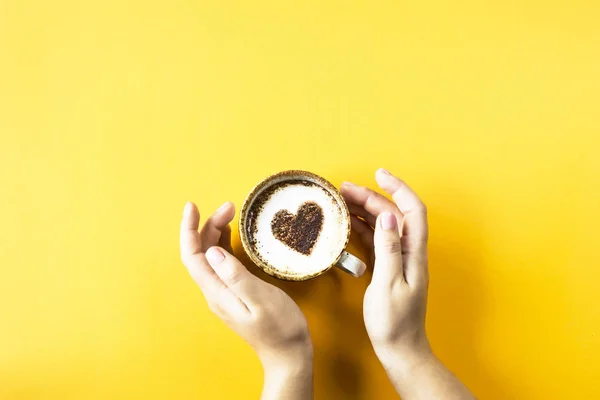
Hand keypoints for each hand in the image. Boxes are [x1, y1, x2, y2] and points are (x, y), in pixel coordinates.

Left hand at [179, 201, 312, 399]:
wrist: (288, 353)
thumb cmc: (279, 328)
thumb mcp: (261, 299)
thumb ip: (236, 276)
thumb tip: (213, 252)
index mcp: (217, 291)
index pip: (192, 256)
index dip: (189, 229)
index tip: (192, 206)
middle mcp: (215, 291)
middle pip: (201, 252)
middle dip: (208, 225)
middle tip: (228, 206)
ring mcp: (224, 292)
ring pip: (210, 256)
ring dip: (216, 232)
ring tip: (231, 214)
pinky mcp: (235, 292)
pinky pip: (222, 263)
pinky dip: (224, 244)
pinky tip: (232, 235)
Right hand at [341, 169, 429, 361]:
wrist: (400, 349)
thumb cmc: (394, 323)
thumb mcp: (389, 285)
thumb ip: (388, 248)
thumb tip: (387, 216)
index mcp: (413, 253)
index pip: (412, 210)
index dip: (398, 188)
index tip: (379, 174)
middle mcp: (408, 251)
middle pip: (393, 214)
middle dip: (371, 196)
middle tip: (344, 189)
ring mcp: (398, 259)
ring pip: (383, 225)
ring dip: (363, 210)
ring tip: (340, 200)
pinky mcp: (387, 267)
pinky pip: (375, 240)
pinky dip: (361, 228)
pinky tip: (346, 223)